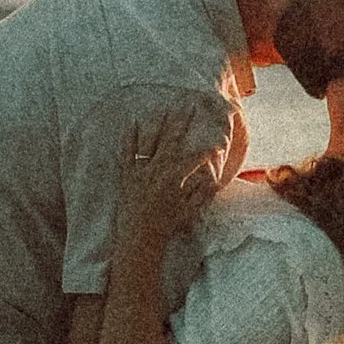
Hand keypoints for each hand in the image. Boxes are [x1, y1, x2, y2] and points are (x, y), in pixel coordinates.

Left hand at [114, 105, 227, 247]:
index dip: (207, 150)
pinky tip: (132, 122)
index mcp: (174, 179)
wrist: (138, 238)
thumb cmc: (165, 227)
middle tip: (190, 104)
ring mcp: (140, 170)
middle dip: (183, 122)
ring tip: (166, 106)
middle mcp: (157, 170)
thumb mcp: (189, 212)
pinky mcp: (126, 174)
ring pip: (151, 142)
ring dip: (159, 123)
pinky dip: (130, 137)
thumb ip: (203, 194)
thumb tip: (216, 179)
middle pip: (173, 141)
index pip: (194, 158)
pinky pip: (127, 151)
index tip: (216, 143)